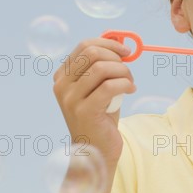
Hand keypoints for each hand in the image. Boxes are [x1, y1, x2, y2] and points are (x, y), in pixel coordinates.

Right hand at [53, 37, 136, 163]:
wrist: (95, 150)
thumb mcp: (100, 87)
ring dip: (124, 72)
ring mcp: (70, 99)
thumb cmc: (101, 116)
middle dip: (117, 58)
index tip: (126, 51)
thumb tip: (120, 43)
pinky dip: (125, 84)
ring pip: (102, 68)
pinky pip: (109, 86)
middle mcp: (62, 85)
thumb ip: (105, 66)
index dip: (109, 44)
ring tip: (130, 83)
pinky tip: (130, 90)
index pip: (85, 46)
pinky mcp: (84, 111)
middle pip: (92, 53)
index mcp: (62, 76)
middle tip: (128, 70)